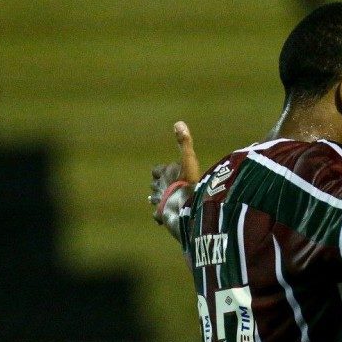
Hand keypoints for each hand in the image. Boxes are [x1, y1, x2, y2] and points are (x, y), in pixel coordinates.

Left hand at [150, 121, 201, 236]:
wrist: (183, 206)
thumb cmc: (186, 182)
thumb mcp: (188, 159)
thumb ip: (184, 143)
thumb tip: (178, 122)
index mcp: (163, 174)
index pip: (157, 170)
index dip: (161, 170)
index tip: (165, 171)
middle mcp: (158, 187)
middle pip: (154, 184)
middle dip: (159, 184)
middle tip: (165, 186)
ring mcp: (158, 202)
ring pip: (154, 199)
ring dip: (157, 199)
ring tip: (160, 201)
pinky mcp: (161, 215)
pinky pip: (157, 215)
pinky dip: (159, 216)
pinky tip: (161, 218)